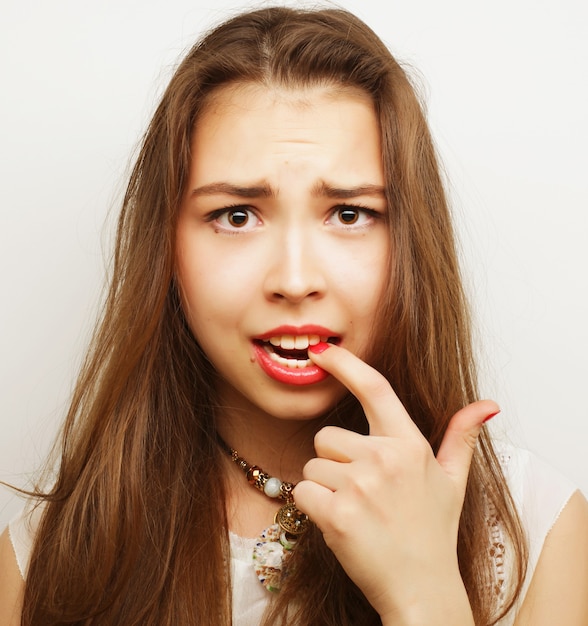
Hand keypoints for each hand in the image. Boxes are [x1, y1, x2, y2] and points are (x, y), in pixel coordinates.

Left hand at [293, 343, 497, 623]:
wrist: (421, 589)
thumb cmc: (432, 532)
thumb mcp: (453, 481)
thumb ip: (462, 437)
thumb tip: (486, 404)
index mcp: (409, 444)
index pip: (375, 388)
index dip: (346, 364)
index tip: (322, 350)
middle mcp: (384, 458)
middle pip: (326, 437)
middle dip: (334, 461)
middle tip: (362, 492)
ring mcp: (360, 486)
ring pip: (312, 467)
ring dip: (325, 488)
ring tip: (357, 511)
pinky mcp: (337, 514)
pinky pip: (302, 493)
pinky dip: (313, 509)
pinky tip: (341, 525)